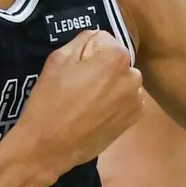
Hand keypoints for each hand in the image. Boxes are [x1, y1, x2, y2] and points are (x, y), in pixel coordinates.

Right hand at [19, 30, 145, 185]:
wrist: (49, 147)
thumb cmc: (49, 102)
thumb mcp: (58, 59)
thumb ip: (82, 40)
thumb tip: (96, 39)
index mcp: (116, 57)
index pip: (104, 40)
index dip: (87, 52)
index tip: (74, 69)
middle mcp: (133, 77)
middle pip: (117, 61)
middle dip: (103, 68)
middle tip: (79, 86)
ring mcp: (136, 101)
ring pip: (123, 81)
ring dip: (110, 85)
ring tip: (87, 103)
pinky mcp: (133, 121)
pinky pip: (126, 101)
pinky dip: (115, 103)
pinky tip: (96, 114)